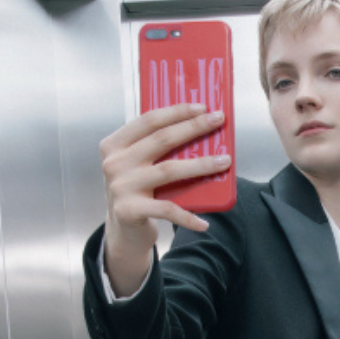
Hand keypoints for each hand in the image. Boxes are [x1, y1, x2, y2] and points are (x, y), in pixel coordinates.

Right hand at [99, 103, 229, 291]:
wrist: (121, 231)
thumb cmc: (137, 191)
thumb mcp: (138, 165)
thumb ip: (157, 148)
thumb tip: (199, 128)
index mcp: (115, 145)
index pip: (149, 121)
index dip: (177, 111)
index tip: (202, 107)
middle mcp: (115, 163)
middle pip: (161, 140)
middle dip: (194, 127)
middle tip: (218, 120)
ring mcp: (121, 186)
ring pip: (169, 170)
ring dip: (201, 165)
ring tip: (225, 162)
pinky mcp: (129, 210)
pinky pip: (167, 209)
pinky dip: (188, 216)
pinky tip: (204, 222)